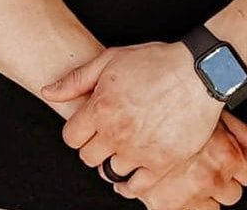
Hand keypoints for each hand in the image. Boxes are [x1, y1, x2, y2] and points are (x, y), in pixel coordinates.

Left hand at [43, 42, 223, 187]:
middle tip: (107, 137)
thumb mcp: (111, 60)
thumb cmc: (156, 62)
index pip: (71, 138)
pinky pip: (138, 187)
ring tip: (125, 149)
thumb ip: (76, 79)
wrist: (199, 72)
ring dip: (115, 162)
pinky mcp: (162, 162)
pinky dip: (131, 184)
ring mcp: (139, 150)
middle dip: (94, 147)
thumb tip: (47, 92)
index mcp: (101, 109)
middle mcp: (116, 133)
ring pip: (111, 172)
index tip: (89, 127)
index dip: (78, 132)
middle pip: (88, 157)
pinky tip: (133, 173)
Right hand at [125, 113, 246, 209]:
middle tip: (204, 163)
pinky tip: (176, 186)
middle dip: (221, 180)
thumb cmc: (178, 106)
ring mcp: (188, 193)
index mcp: (226, 155)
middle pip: (233, 193)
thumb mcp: (217, 114)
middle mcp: (210, 177)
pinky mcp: (165, 205)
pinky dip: (184, 203)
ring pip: (213, 206)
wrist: (135, 114)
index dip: (239, 164)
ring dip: (203, 193)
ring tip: (188, 173)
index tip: (227, 158)